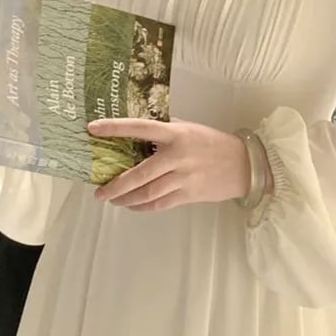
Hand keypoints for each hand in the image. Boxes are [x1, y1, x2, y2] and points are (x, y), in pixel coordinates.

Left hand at [87, 118, 251, 211]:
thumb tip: (136, 134)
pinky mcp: (189, 195)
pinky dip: (142, 207)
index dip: (115, 128)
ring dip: (126, 199)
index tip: (92, 129)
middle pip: (139, 173)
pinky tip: (132, 205)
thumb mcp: (188, 129)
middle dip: (115, 185)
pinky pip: (159, 204)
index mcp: (175, 134)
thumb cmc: (213, 143)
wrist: (243, 164)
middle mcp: (177, 156)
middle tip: (99, 191)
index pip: (139, 128)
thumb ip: (165, 131)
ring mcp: (183, 178)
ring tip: (112, 199)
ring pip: (147, 193)